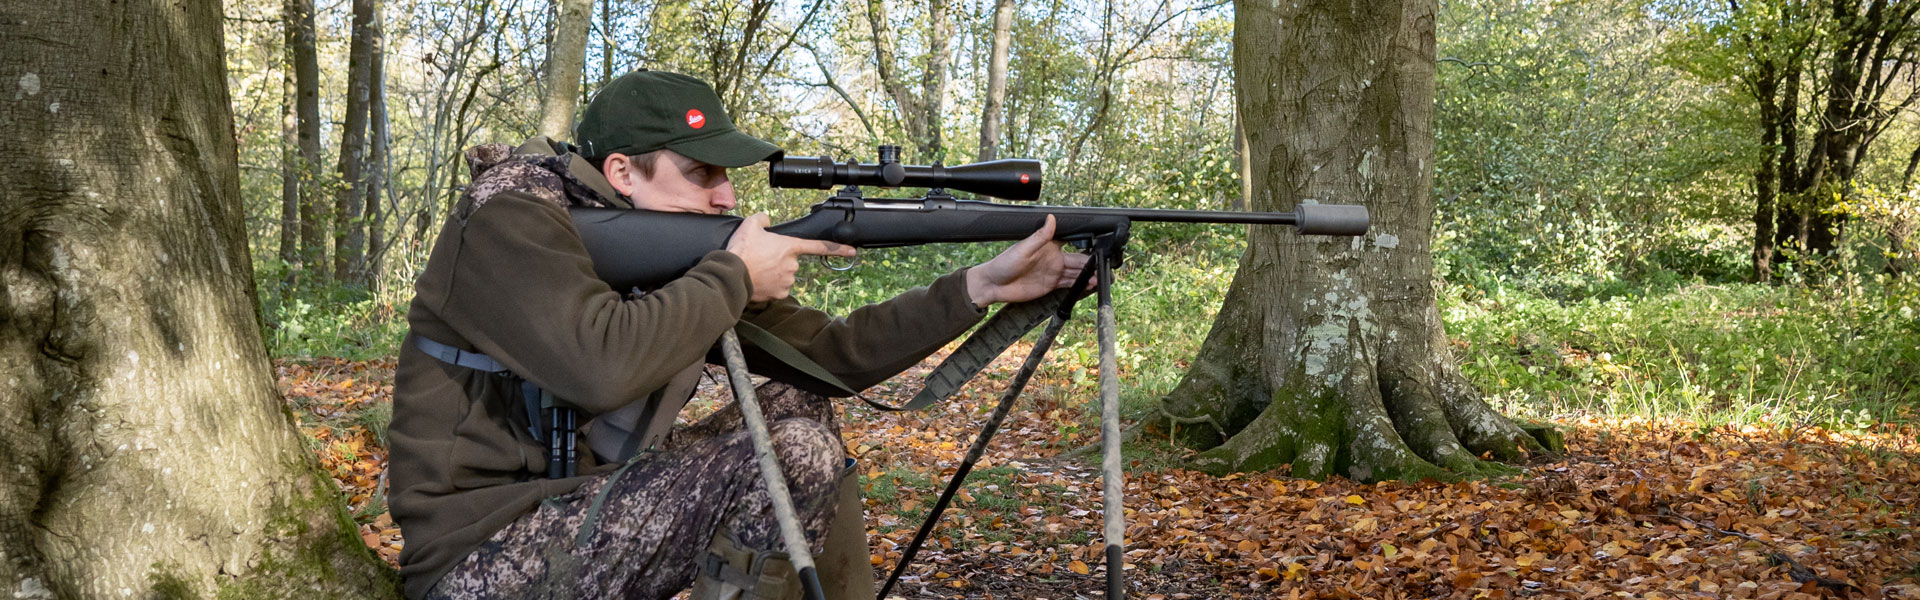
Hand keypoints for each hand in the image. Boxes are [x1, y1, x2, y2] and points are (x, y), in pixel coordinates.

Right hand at [726, 213, 855, 301]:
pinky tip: (759, 280)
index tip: (851, 251)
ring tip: (757, 269)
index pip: (818, 246)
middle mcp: (792, 265)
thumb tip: (767, 220)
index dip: (837, 248)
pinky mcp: (780, 294)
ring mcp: (787, 281)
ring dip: (774, 273)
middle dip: (779, 260)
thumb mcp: (750, 225)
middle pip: (791, 261)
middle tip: (761, 258)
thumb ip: (763, 218)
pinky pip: (779, 288)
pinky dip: (770, 285)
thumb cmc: (741, 251)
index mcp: (790, 247)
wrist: (731, 275)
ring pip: (785, 275)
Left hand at [965, 215, 1094, 307]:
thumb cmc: (1004, 263)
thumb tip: (1051, 218)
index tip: (1098, 248)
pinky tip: (1089, 285)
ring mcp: (1053, 273)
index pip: (1071, 242)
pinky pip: (1069, 285)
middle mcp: (1053, 259)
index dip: (1085, 244)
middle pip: (1078, 261)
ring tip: (1100, 279)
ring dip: (1088, 276)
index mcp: (1049, 246)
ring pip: (1076, 273)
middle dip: (1091, 264)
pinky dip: (1080, 285)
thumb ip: (1040, 236)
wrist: (994, 285)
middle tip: (1102, 269)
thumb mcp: (1022, 249)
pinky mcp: (1051, 285)